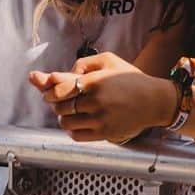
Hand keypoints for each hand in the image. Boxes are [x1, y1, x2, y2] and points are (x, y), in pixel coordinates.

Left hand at [29, 51, 171, 142]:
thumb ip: (84, 63)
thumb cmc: (130, 78)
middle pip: (59, 105)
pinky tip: (77, 120)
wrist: (153, 101)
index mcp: (96, 81)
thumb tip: (65, 74)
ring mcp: (99, 120)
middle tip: (61, 97)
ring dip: (63, 115)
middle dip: (56, 101)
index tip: (41, 85)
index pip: (60, 88)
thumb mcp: (110, 60)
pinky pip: (75, 135)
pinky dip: (70, 128)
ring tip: (71, 109)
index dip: (47, 88)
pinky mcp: (103, 134)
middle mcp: (96, 102)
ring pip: (65, 121)